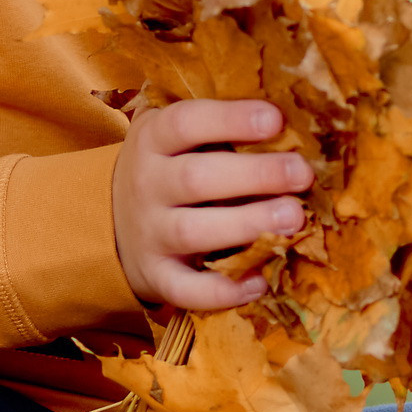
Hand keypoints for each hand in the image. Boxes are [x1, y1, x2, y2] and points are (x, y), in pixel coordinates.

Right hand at [111, 98, 311, 313]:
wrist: (109, 217)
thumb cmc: (168, 166)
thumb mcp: (176, 135)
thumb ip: (219, 125)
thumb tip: (295, 121)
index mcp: (153, 139)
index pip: (186, 122)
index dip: (230, 119)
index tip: (275, 119)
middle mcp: (146, 184)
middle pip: (196, 178)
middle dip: (255, 175)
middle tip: (302, 174)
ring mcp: (149, 233)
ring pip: (192, 232)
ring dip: (246, 225)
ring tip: (294, 219)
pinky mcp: (156, 275)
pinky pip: (185, 289)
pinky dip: (222, 291)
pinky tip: (261, 282)